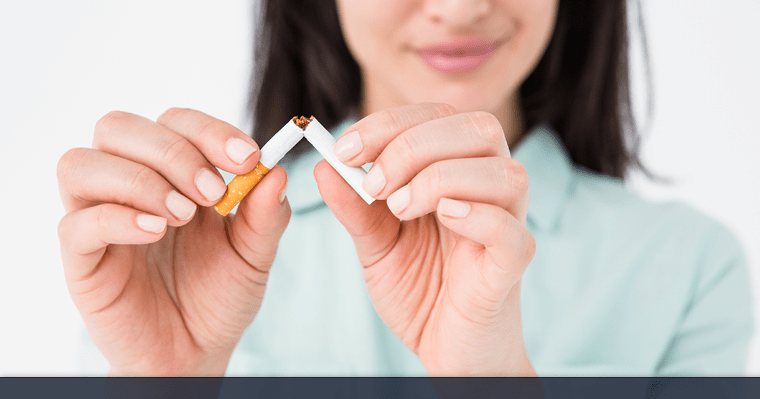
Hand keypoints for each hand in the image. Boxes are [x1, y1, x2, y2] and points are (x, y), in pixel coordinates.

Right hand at [57, 108, 289, 374]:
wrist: (196, 353)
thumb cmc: (219, 296)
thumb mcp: (254, 254)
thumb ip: (265, 214)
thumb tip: (278, 171)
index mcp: (171, 174)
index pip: (174, 121)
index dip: (208, 130)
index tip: (248, 158)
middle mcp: (128, 186)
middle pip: (118, 127)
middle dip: (173, 151)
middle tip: (213, 193)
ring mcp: (98, 219)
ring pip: (81, 164)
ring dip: (140, 180)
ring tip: (182, 216)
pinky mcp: (81, 259)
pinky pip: (76, 223)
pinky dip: (117, 218)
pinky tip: (156, 232)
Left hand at [315, 103, 535, 375]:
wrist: (448, 350)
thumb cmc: (420, 290)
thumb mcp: (375, 245)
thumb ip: (354, 207)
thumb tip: (322, 166)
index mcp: (459, 171)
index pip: (437, 118)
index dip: (389, 123)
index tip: (344, 150)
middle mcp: (490, 189)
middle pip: (477, 129)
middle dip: (413, 145)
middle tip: (373, 184)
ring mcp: (508, 225)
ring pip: (503, 172)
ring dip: (441, 178)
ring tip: (400, 209)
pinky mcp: (513, 266)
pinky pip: (511, 231)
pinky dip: (477, 216)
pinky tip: (443, 219)